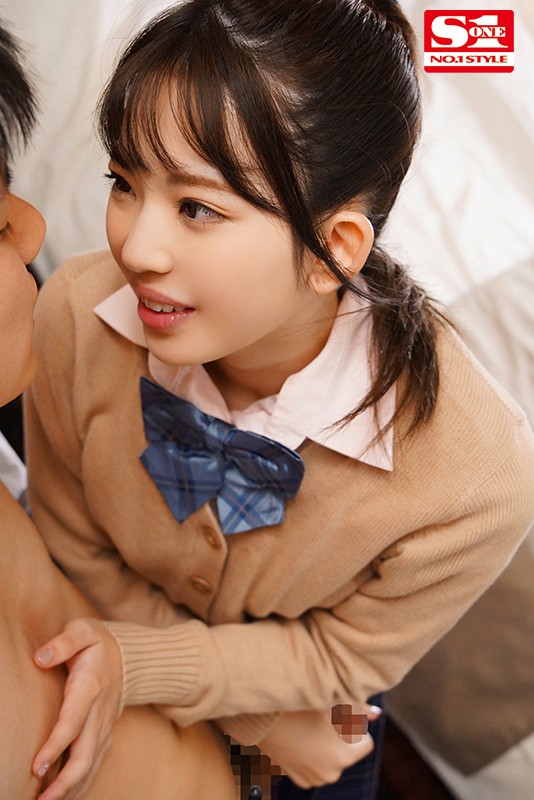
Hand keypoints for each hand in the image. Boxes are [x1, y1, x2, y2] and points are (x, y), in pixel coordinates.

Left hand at [32, 618, 122, 799]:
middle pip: (85, 755)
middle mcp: (99, 712)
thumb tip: (40, 658)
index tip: (36, 767)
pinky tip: (65, 797)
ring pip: (91, 765)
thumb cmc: (98, 643)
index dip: (55, 746)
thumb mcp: (82, 631)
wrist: (131, 655)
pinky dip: (81, 784)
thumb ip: (63, 643)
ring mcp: (105, 726)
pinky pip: (94, 764)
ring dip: (71, 789)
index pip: (73, 722)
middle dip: (64, 783)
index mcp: (90, 687)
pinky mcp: (105, 734)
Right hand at [258, 703, 379, 788]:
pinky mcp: (297, 778)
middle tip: (323, 717)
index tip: (340, 715)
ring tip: (310, 726)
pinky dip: (312, 754)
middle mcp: (330, 773)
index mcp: (343, 756)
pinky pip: (314, 765)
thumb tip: (377, 715)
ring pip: (331, 758)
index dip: (355, 726)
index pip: (365, 742)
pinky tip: (300, 737)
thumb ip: (360, 710)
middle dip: (342, 737)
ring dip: (327, 745)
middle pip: (348, 751)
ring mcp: (312, 778)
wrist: (260, 716)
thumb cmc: (297, 705)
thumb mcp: (332, 701)